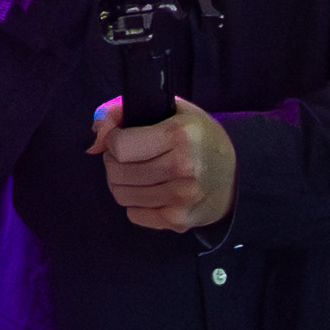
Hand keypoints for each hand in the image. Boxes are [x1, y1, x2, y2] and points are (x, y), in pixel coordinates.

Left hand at [91, 100, 236, 232]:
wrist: (237, 177)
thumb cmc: (200, 138)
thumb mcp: (171, 109)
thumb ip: (121, 110)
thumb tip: (93, 139)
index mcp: (179, 135)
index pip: (119, 146)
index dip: (114, 141)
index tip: (125, 138)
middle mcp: (182, 168)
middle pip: (117, 172)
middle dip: (114, 163)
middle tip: (129, 157)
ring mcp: (180, 198)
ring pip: (121, 195)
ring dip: (122, 183)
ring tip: (139, 173)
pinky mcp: (178, 220)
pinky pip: (134, 214)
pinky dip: (136, 203)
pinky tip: (152, 192)